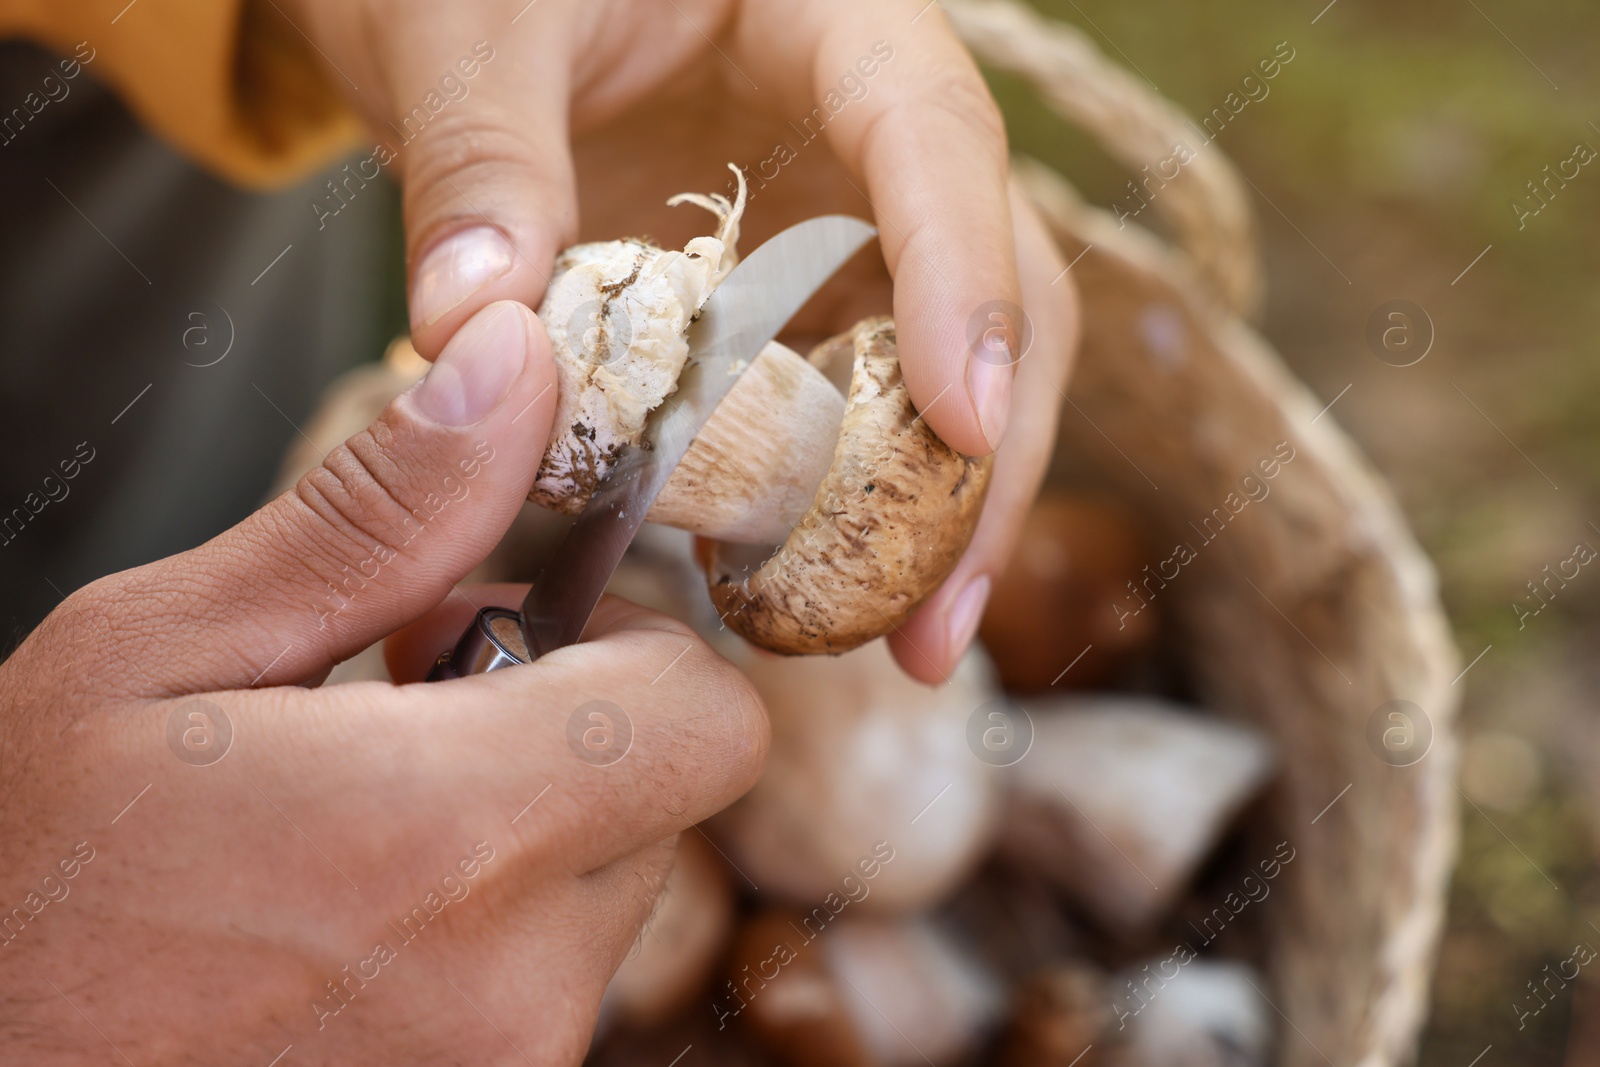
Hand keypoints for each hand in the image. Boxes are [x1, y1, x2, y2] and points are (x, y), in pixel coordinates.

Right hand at [0, 303, 767, 1063]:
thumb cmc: (13, 888)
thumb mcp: (157, 655)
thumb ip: (373, 521)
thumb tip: (514, 371)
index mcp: (451, 833)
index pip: (708, 715)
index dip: (631, 648)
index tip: (502, 633)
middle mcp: (512, 982)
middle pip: (660, 799)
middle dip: (562, 733)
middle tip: (399, 721)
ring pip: (601, 896)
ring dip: (513, 840)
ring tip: (348, 834)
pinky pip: (542, 988)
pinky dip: (479, 936)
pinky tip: (344, 923)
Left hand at [280, 0, 1079, 681]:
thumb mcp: (466, 25)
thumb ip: (480, 162)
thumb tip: (474, 332)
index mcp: (831, 11)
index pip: (936, 134)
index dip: (966, 276)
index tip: (967, 421)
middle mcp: (867, 125)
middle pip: (994, 277)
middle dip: (984, 452)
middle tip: (939, 616)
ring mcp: (841, 219)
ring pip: (939, 360)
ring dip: (932, 506)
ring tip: (907, 642)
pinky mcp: (792, 295)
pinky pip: (844, 399)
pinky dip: (836, 497)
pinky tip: (811, 587)